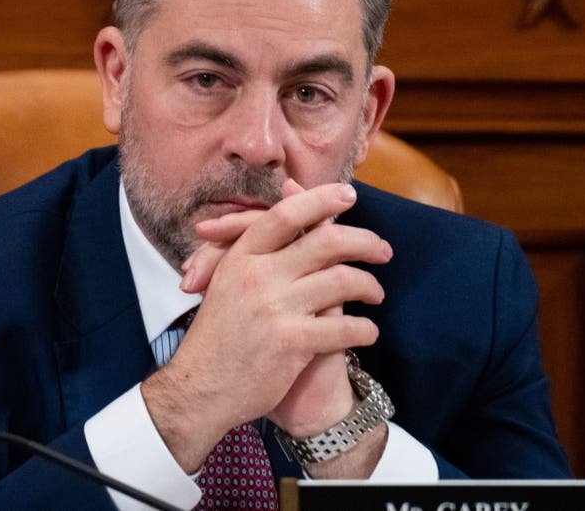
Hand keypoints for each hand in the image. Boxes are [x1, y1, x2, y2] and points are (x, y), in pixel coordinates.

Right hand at [141, 181, 389, 472]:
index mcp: (241, 257)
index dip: (321, 200)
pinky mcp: (291, 342)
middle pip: (326, 242)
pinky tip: (368, 332)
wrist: (201, 388)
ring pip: (342, 280)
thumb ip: (256, 246)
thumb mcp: (225, 281)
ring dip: (369, 286)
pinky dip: (364, 329)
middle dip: (365, 242)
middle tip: (384, 250)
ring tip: (376, 294)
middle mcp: (258, 276)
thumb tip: (290, 196)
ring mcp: (275, 308)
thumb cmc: (217, 335)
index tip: (347, 196)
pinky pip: (344, 328)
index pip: (286, 215)